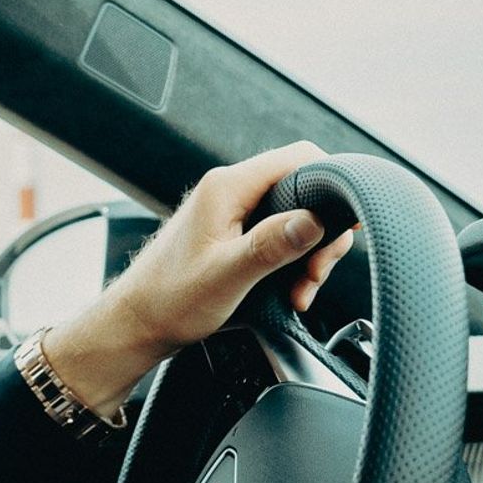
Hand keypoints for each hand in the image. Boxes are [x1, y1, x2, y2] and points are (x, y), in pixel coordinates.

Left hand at [43, 143, 356, 408]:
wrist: (135, 325)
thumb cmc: (169, 301)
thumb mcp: (227, 276)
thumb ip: (272, 244)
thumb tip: (317, 218)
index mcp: (227, 187)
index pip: (301, 157)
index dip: (333, 185)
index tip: (347, 225)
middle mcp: (230, 191)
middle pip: (305, 190)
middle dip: (322, 234)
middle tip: (316, 274)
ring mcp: (231, 212)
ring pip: (295, 218)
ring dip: (309, 255)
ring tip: (301, 292)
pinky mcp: (233, 234)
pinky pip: (278, 237)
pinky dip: (292, 263)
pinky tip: (289, 292)